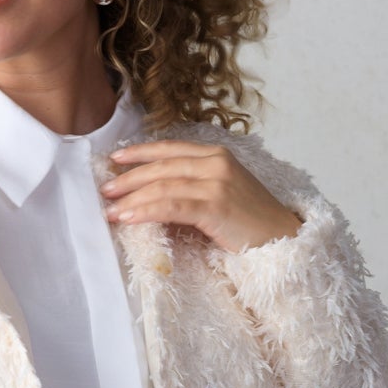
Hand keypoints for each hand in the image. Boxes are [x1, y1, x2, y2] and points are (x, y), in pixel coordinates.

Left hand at [99, 141, 303, 254]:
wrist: (282, 239)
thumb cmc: (250, 222)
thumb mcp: (222, 194)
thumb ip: (194, 186)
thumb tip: (153, 194)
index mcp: (217, 155)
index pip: (171, 148)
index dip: (141, 152)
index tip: (116, 159)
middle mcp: (216, 162)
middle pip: (162, 166)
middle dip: (129, 178)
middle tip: (105, 190)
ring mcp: (216, 182)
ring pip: (163, 185)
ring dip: (132, 198)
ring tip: (111, 211)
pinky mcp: (215, 205)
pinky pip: (171, 206)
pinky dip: (146, 211)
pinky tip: (128, 218)